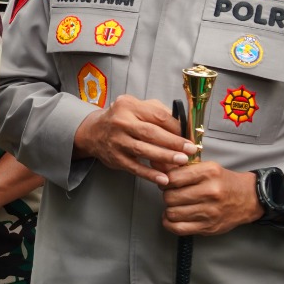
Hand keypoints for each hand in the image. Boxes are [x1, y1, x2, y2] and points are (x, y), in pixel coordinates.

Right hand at [72, 96, 195, 185]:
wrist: (93, 131)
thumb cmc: (121, 119)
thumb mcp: (136, 107)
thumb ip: (158, 113)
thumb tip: (182, 127)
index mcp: (129, 106)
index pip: (158, 116)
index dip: (176, 127)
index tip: (189, 136)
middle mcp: (121, 122)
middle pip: (151, 132)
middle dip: (173, 142)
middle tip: (190, 150)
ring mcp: (116, 140)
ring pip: (143, 150)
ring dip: (164, 157)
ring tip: (181, 161)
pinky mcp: (115, 157)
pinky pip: (135, 167)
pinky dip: (150, 174)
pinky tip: (163, 178)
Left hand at [161, 162, 263, 236]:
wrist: (249, 198)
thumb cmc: (223, 181)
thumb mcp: (206, 167)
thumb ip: (180, 167)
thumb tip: (154, 163)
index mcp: (208, 173)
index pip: (173, 178)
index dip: (165, 180)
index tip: (168, 181)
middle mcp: (210, 192)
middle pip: (170, 197)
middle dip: (167, 195)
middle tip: (172, 193)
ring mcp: (209, 212)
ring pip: (172, 213)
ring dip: (169, 209)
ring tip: (176, 204)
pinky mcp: (208, 227)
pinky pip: (178, 228)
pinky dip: (170, 223)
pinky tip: (173, 217)